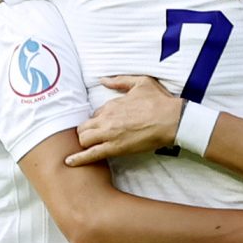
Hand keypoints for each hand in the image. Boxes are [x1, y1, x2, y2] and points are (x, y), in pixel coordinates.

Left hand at [66, 77, 184, 164]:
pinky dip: (78, 159)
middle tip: (95, 138)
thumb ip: (119, 81)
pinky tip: (69, 162)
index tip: (104, 125)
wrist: (173, 119)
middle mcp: (106, 119)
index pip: (96, 114)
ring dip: (85, 143)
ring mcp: (109, 134)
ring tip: (89, 148)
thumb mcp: (140, 82)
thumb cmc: (160, 101)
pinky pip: (91, 154)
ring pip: (84, 139)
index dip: (99, 120)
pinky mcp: (115, 148)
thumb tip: (103, 80)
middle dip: (86, 132)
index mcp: (112, 104)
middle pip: (84, 127)